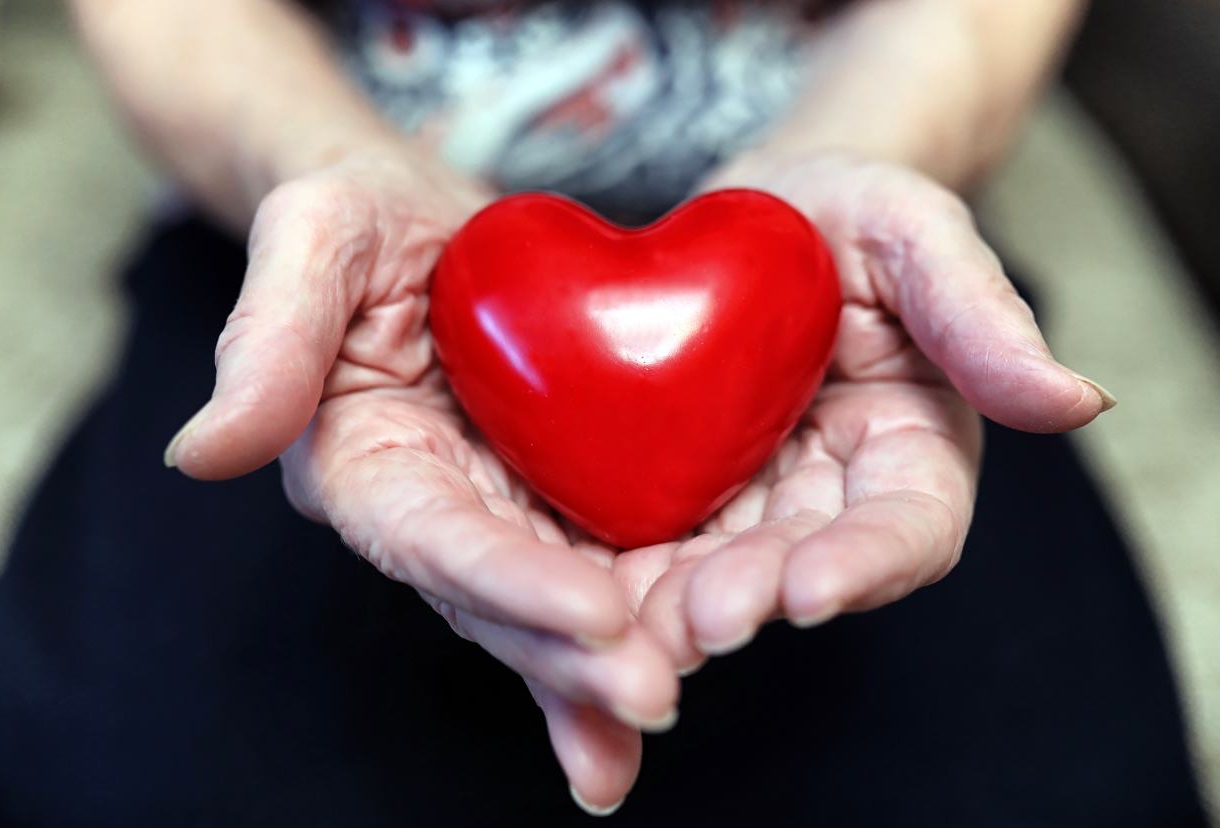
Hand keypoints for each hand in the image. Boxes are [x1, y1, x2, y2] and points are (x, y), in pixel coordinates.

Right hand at [162, 151, 677, 813]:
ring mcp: (498, 510)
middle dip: (571, 656)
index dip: (507, 580)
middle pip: (499, 600)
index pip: (433, 539)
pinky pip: (602, 560)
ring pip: (554, 603)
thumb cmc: (358, 219)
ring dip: (614, 657)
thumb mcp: (311, 239)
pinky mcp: (553, 497)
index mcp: (365, 465)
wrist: (424, 224)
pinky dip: (645, 610)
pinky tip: (694, 647)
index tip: (591, 613)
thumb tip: (201, 455)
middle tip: (652, 690)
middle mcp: (431, 510)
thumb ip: (268, 339)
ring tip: (674, 692)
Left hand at [608, 153, 1114, 672]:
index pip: (906, 529)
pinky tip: (579, 584)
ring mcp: (753, 502)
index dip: (865, 564)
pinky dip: (619, 570)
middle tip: (698, 619)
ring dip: (676, 607)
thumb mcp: (918, 235)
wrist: (757, 214)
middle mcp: (833, 496)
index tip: (811, 589)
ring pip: (719, 573)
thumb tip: (1079, 400)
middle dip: (752, 598)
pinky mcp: (683, 492)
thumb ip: (982, 317)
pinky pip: (652, 539)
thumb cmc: (850, 211)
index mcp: (911, 451)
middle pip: (801, 569)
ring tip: (629, 620)